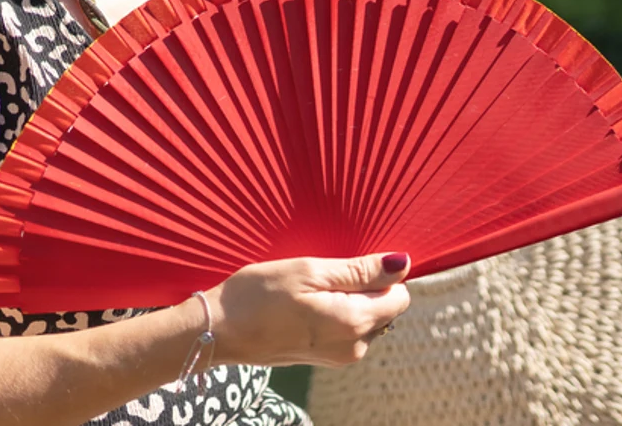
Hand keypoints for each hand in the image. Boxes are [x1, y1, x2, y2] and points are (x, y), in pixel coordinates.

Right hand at [206, 252, 411, 367]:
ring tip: (311, 289)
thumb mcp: (310, 271)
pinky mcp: (324, 358)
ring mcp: (339, 356)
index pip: (400, 297)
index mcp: (354, 323)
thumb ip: (359, 271)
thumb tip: (402, 265)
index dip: (382, 275)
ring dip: (349, 299)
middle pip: (385, 309)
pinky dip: (336, 312)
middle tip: (324, 275)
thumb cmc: (259, 295)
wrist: (219, 330)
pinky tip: (306, 303)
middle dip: (365, 288)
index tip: (351, 264)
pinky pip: (347, 329)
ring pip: (366, 318)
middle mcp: (354, 347)